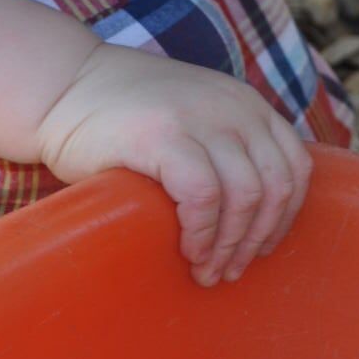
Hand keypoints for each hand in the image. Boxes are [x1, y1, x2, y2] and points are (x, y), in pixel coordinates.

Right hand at [35, 45, 312, 283]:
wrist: (62, 87)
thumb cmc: (125, 119)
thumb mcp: (195, 119)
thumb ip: (226, 150)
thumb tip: (255, 221)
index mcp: (248, 105)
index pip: (296, 168)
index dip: (285, 218)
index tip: (261, 248)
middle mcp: (235, 107)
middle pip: (275, 187)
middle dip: (257, 240)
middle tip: (230, 271)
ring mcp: (200, 117)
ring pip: (246, 196)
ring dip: (229, 245)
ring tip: (207, 271)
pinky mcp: (163, 135)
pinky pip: (203, 196)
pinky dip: (202, 233)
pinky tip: (189, 251)